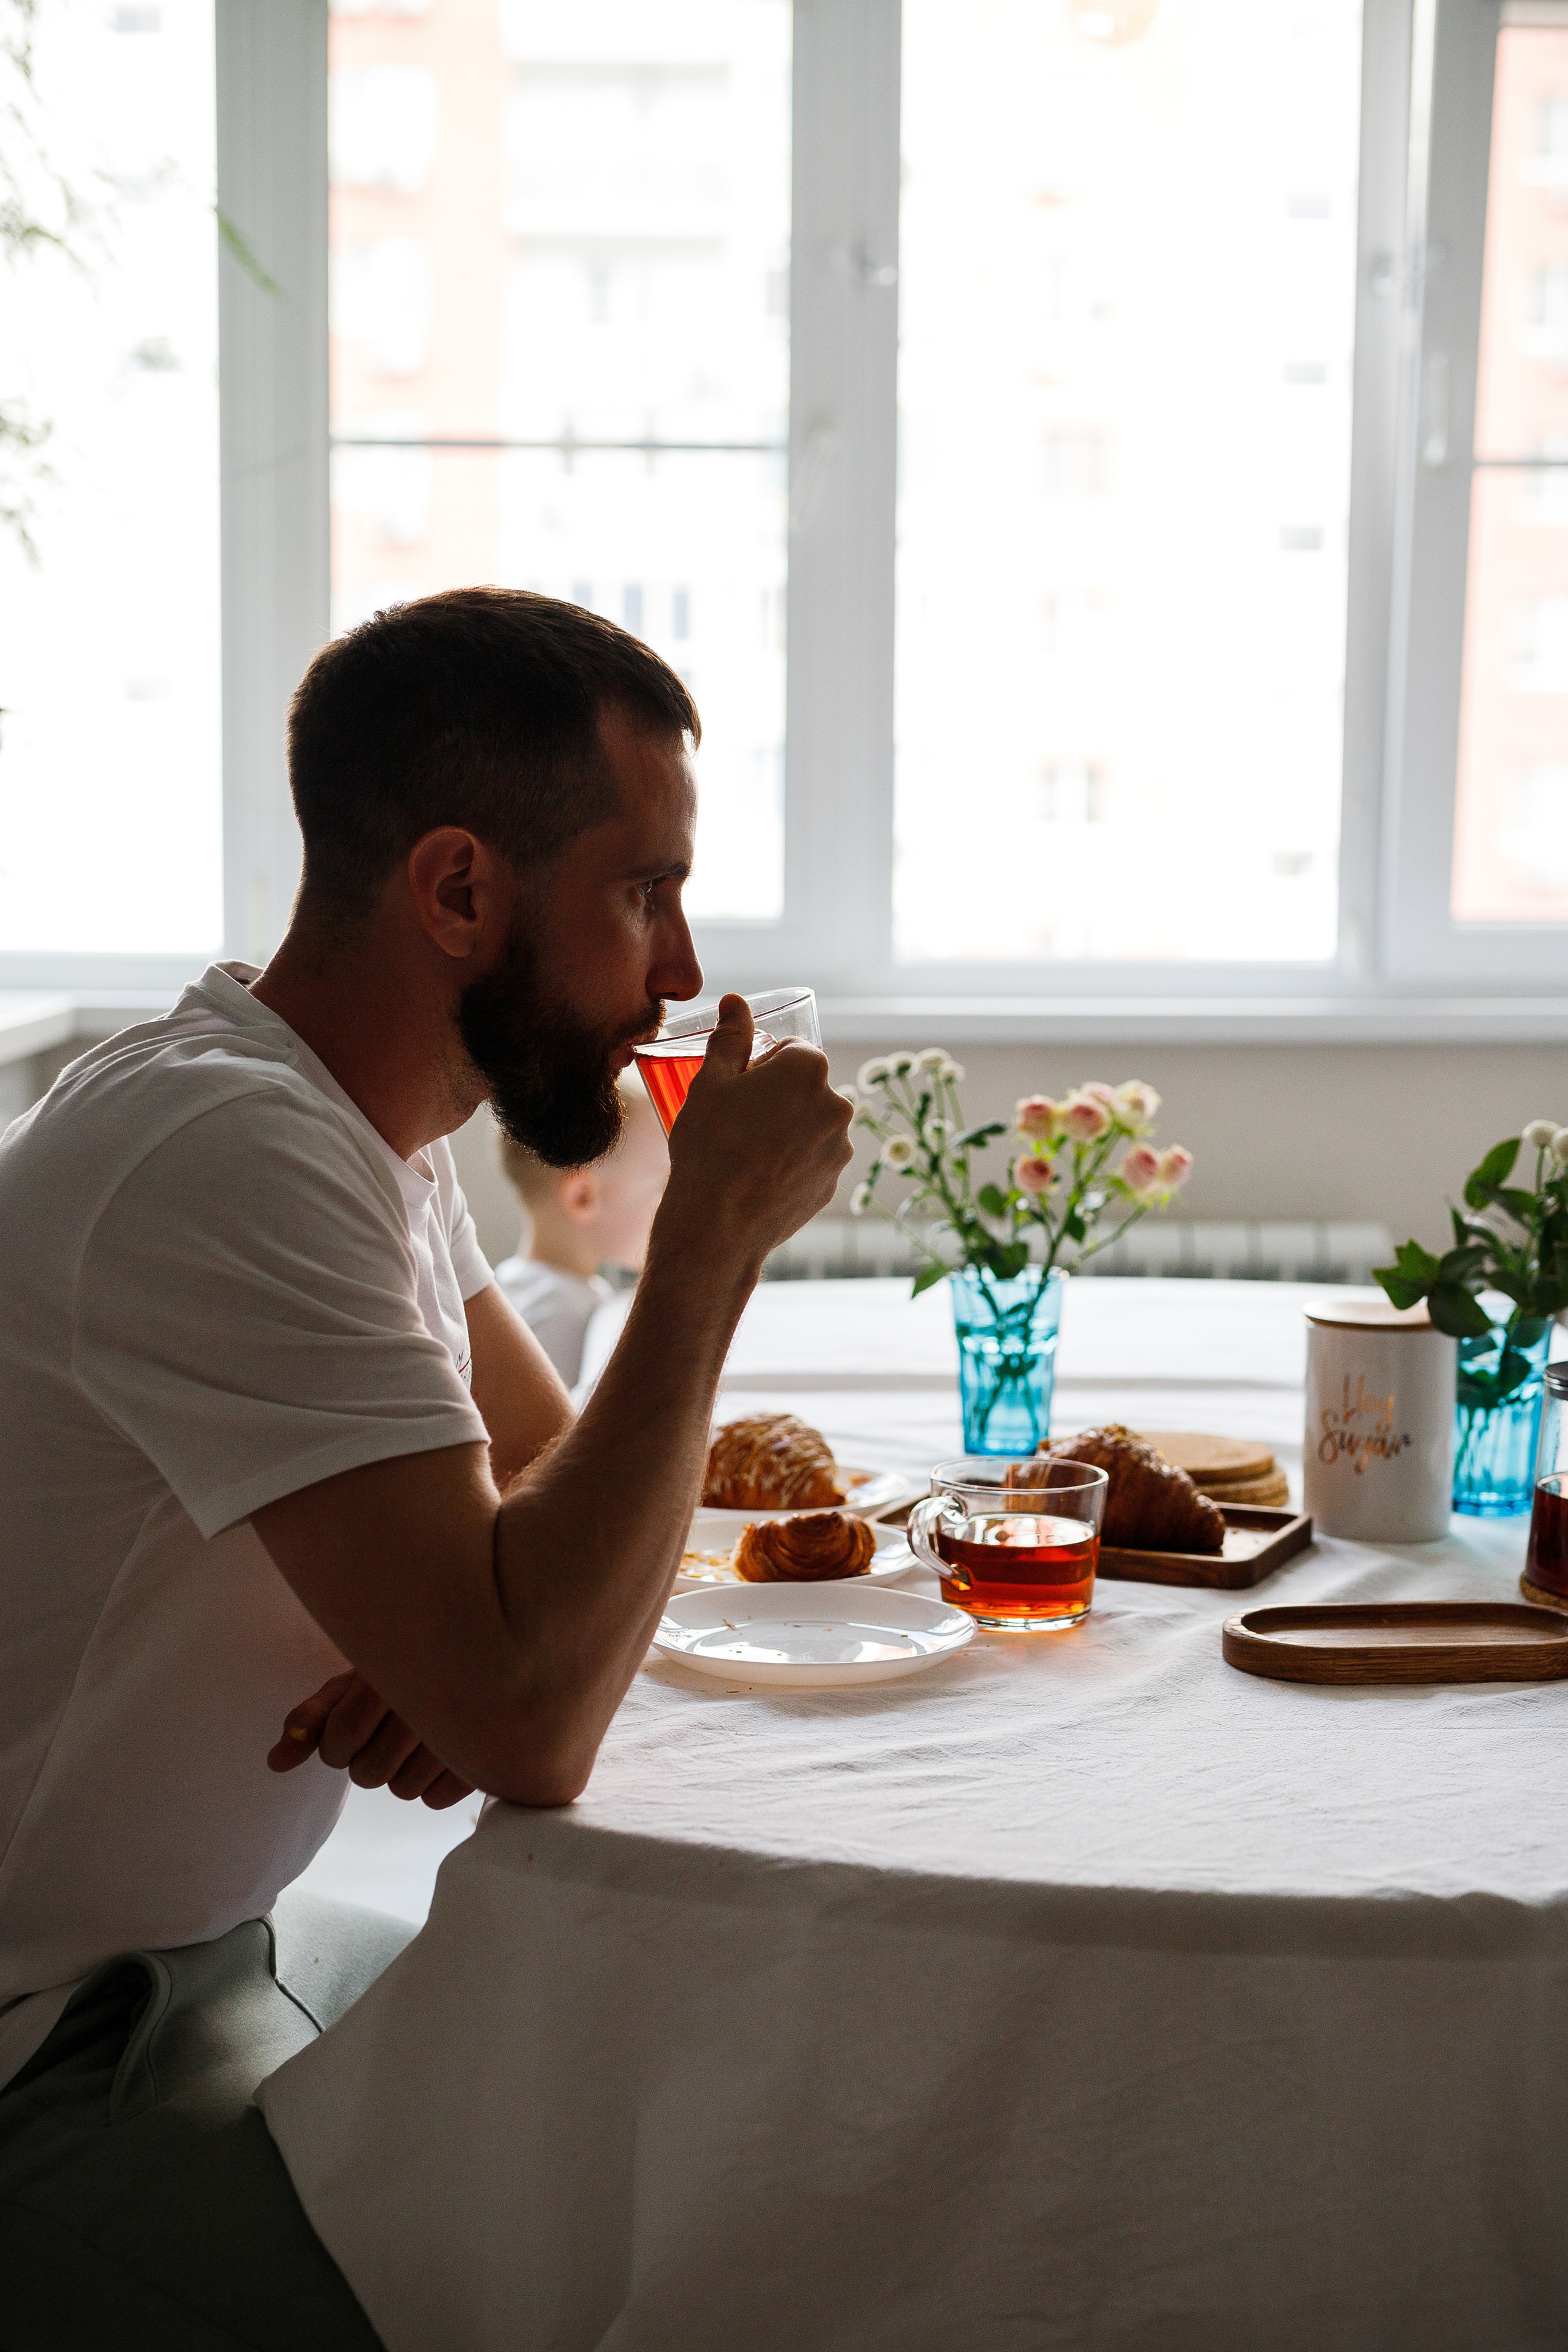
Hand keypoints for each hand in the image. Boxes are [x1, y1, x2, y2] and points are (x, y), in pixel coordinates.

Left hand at [267, 1668, 474, 1809]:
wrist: (476, 1654)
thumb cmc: (400, 1672)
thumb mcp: (353, 1683)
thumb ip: (313, 1718)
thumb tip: (275, 1763)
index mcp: (389, 1669)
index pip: (342, 1736)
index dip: (335, 1747)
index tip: (346, 1733)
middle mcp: (427, 1696)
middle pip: (369, 1772)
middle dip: (366, 1761)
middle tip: (384, 1734)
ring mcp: (462, 1726)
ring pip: (402, 1790)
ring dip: (400, 1774)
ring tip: (415, 1742)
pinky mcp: (487, 1754)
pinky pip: (435, 1799)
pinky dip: (433, 1785)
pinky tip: (441, 1754)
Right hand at [660, 995, 853, 1270]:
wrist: (718, 1225)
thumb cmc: (709, 1146)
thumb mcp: (710, 1082)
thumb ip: (729, 1037)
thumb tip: (735, 1001)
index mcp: (809, 1069)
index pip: (792, 1051)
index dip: (761, 1066)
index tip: (738, 1089)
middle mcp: (836, 1104)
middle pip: (805, 1088)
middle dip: (778, 1098)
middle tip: (737, 1122)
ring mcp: (839, 1147)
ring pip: (811, 1125)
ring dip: (787, 1130)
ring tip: (746, 1154)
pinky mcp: (834, 1183)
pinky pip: (812, 1160)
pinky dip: (792, 1163)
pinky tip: (759, 1178)